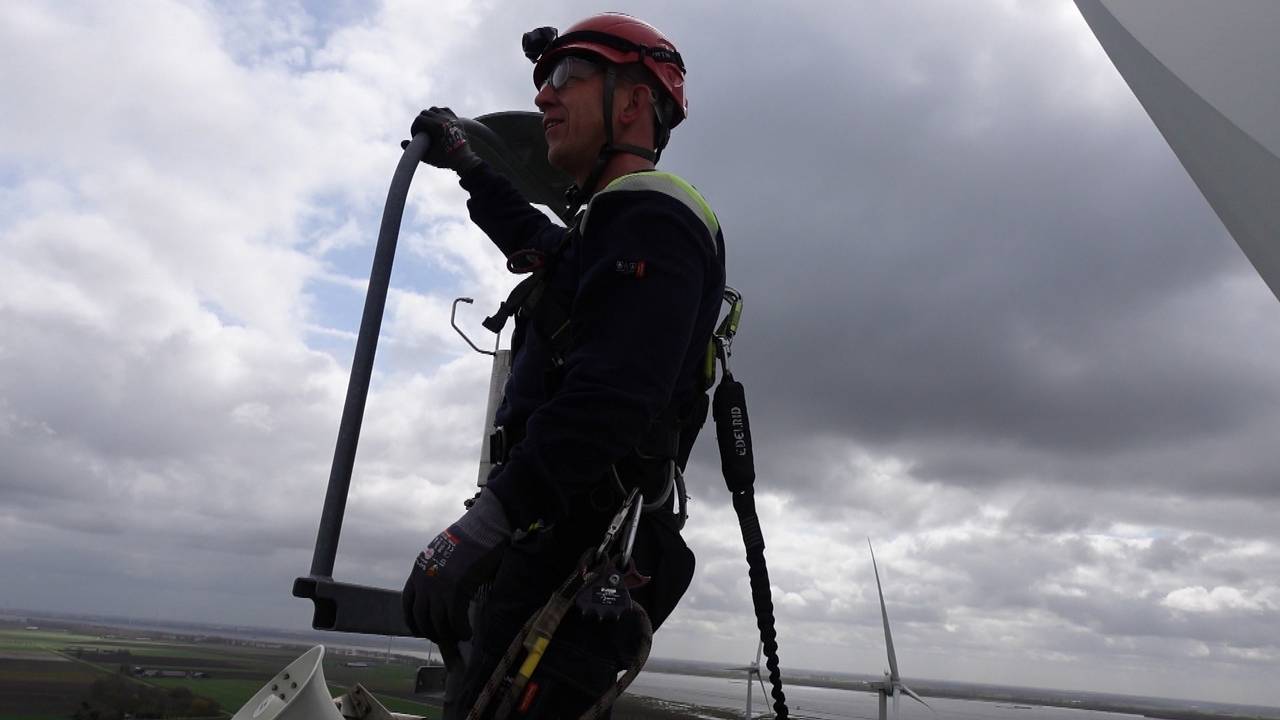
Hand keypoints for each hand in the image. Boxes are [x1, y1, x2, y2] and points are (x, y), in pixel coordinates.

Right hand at [402, 106, 481, 171]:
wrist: (464, 160)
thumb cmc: (445, 160)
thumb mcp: (427, 156)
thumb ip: (413, 150)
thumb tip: (402, 142)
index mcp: (437, 126)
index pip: (419, 119)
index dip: (414, 127)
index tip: (416, 136)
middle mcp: (444, 119)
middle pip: (425, 113)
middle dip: (420, 122)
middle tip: (421, 132)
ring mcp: (451, 118)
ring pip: (434, 109)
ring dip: (429, 116)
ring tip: (428, 127)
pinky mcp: (456, 119)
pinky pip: (444, 110)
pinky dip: (439, 113)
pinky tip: (437, 122)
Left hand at [402, 490, 510, 642]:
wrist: (483, 527)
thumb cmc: (468, 539)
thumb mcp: (442, 554)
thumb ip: (436, 572)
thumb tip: (440, 595)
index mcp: (419, 569)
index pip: (407, 603)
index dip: (413, 621)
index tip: (420, 631)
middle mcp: (425, 580)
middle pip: (421, 617)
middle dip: (431, 632)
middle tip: (442, 639)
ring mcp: (439, 586)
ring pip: (438, 622)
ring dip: (448, 635)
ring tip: (458, 637)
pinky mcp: (457, 590)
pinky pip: (455, 620)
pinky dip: (461, 631)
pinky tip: (468, 633)